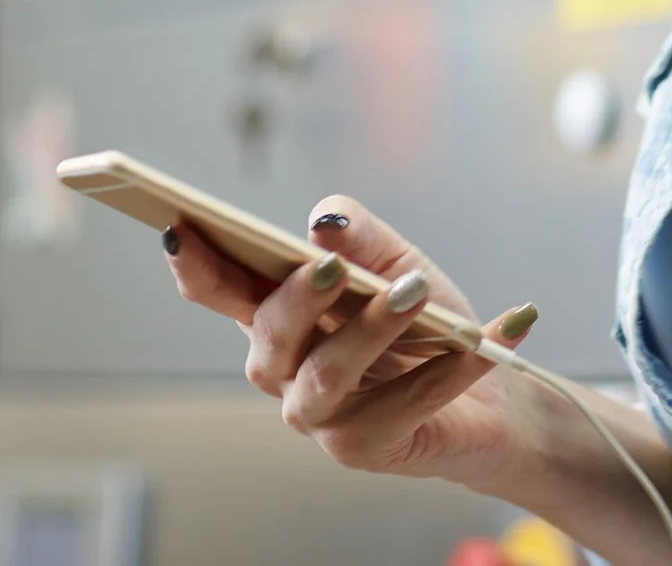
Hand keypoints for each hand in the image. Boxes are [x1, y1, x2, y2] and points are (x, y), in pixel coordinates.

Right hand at [163, 194, 539, 484]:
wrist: (491, 386)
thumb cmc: (428, 319)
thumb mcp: (397, 261)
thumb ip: (359, 235)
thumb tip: (322, 224)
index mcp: (278, 313)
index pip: (220, 288)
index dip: (194, 262)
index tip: (179, 226)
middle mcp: (284, 368)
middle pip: (270, 334)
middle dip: (297, 297)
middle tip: (333, 265)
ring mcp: (318, 414)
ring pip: (326, 376)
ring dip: (370, 330)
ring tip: (413, 293)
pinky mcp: (363, 448)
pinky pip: (397, 409)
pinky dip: (443, 372)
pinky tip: (477, 342)